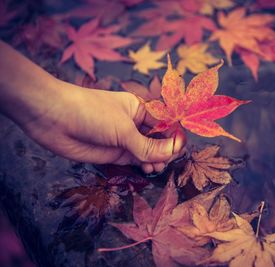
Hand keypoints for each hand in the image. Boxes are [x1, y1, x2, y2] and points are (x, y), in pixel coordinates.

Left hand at [21, 80, 184, 172]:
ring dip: (155, 159)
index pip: (164, 122)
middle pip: (158, 139)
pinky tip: (148, 168)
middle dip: (165, 149)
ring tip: (157, 166)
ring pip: (147, 152)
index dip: (174, 135)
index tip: (180, 148)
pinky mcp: (114, 154)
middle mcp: (134, 124)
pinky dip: (143, 165)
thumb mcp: (124, 129)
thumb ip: (148, 145)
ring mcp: (124, 140)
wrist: (54, 118)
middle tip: (167, 159)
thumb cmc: (92, 113)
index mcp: (140, 109)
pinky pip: (135, 160)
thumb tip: (173, 152)